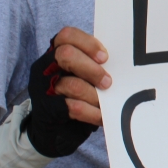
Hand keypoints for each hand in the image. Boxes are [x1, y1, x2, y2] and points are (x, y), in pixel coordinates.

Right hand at [22, 27, 109, 158]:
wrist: (56, 131)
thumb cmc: (78, 97)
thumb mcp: (85, 77)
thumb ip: (95, 65)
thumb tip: (124, 63)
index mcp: (57, 53)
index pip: (66, 35)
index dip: (88, 43)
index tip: (105, 58)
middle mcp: (45, 67)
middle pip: (65, 54)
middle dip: (92, 69)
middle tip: (108, 83)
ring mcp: (42, 88)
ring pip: (71, 84)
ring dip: (95, 95)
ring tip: (106, 103)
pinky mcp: (46, 109)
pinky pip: (72, 107)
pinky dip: (92, 113)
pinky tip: (101, 117)